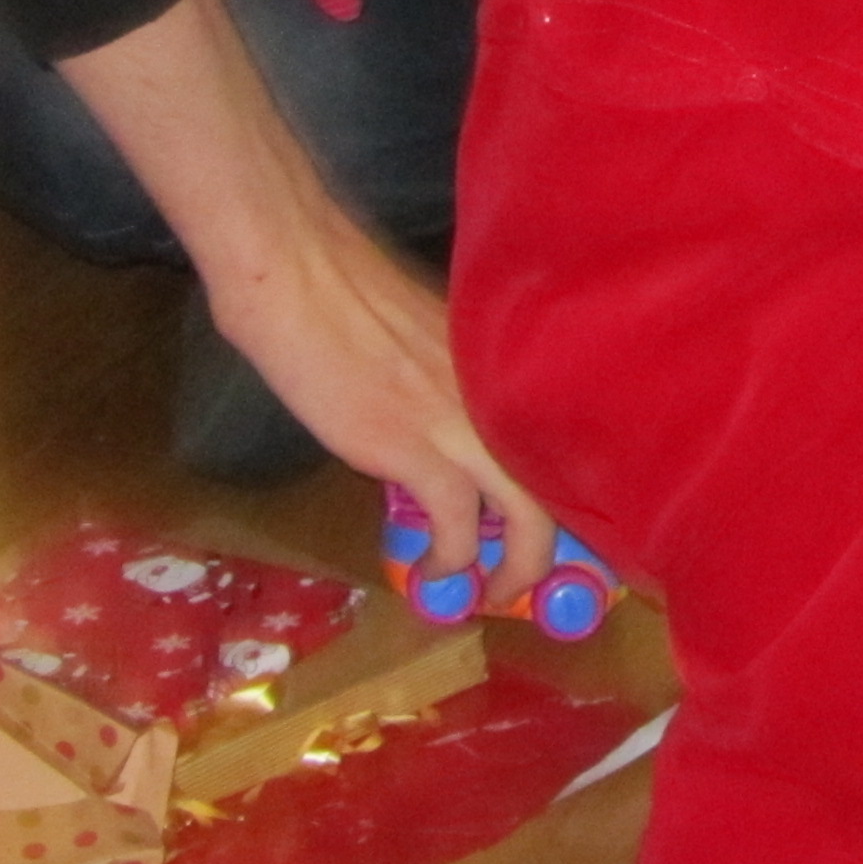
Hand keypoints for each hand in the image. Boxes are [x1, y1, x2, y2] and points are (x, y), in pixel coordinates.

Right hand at [58, 0, 557, 594]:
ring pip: (528, 514)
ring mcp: (460, 420)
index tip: (556, 530)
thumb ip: (448, 383)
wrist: (297, 272)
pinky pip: (458, 525)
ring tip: (488, 592)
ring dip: (515, 568)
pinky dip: (452, 561)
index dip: (565, 492)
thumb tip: (441, 430)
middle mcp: (497, 393)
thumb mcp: (421, 340)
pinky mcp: (414, 446)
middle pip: (560, 483)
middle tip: (528, 580)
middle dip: (552, 545)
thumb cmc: (343, 293)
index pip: (558, 436)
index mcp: (500, 366)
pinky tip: (436, 574)